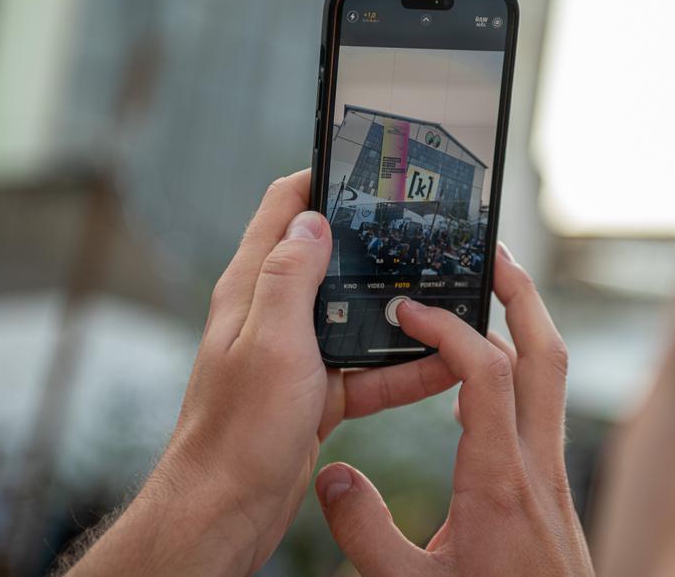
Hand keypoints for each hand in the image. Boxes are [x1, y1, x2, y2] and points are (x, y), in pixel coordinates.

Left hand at [69, 169, 456, 574]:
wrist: (228, 510)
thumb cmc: (238, 430)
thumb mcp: (270, 342)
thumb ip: (290, 277)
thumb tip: (313, 219)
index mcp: (254, 289)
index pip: (282, 209)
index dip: (320, 179)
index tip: (362, 166)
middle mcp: (274, 315)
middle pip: (329, 259)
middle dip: (373, 243)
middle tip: (420, 230)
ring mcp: (299, 354)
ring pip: (358, 317)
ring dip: (398, 309)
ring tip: (447, 298)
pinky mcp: (319, 392)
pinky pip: (370, 370)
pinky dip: (405, 367)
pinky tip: (443, 365)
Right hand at [314, 245, 594, 575]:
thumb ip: (366, 532)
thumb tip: (333, 473)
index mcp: (498, 482)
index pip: (488, 374)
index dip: (450, 328)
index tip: (410, 310)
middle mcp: (535, 464)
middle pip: (544, 352)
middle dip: (519, 293)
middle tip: (490, 252)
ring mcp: (550, 471)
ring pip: (551, 374)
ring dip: (525, 322)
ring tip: (489, 289)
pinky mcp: (550, 483)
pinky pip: (540, 404)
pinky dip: (518, 366)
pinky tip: (487, 370)